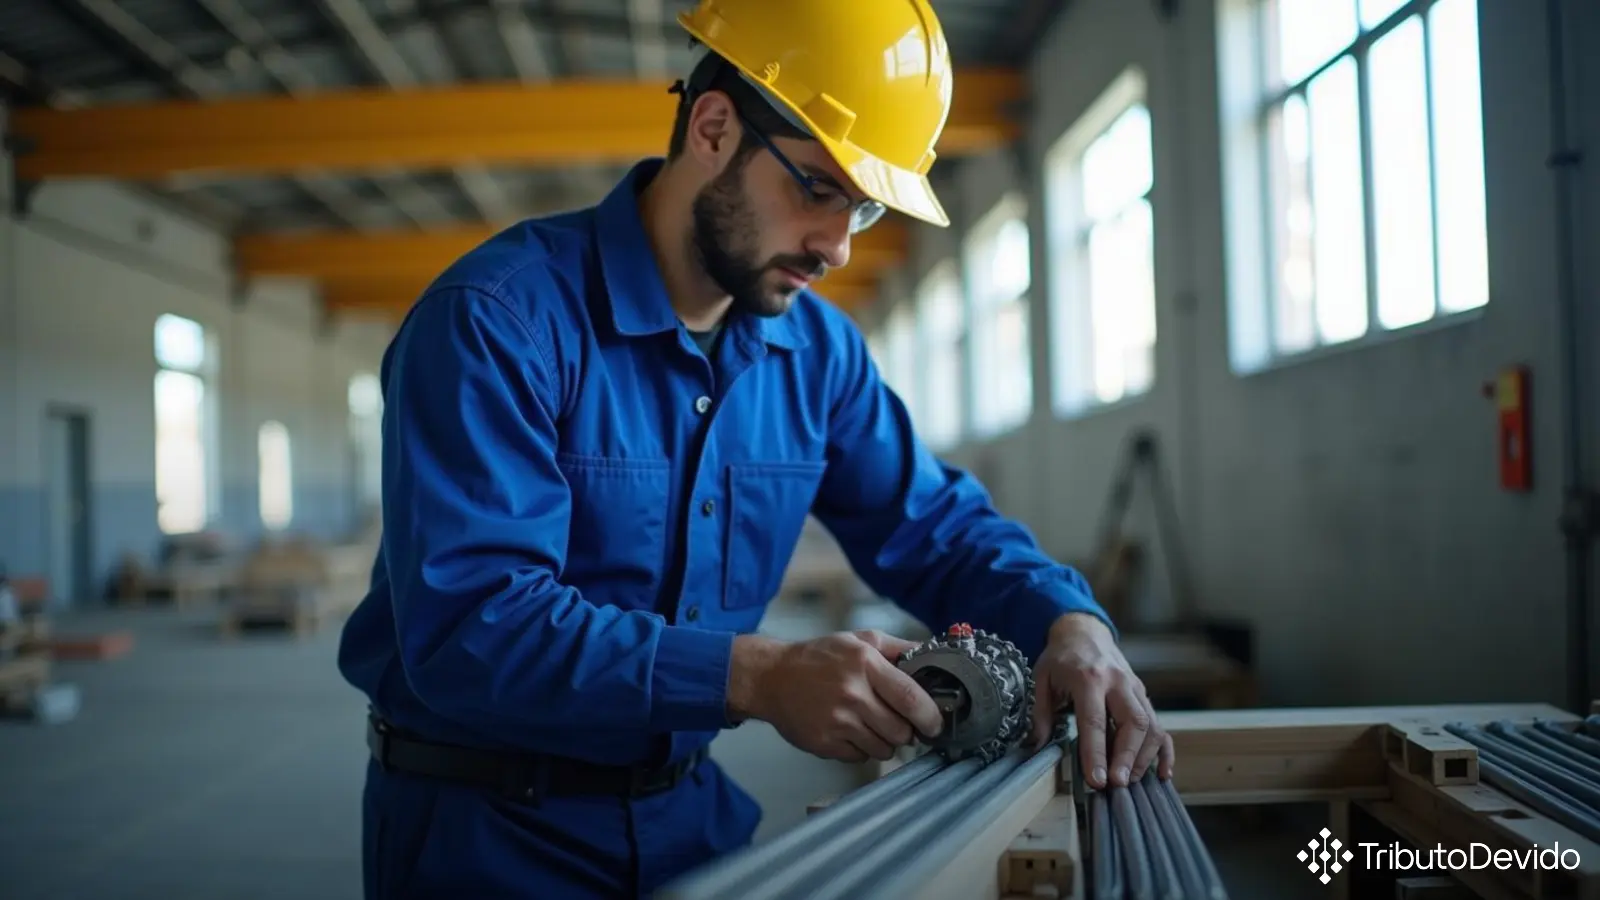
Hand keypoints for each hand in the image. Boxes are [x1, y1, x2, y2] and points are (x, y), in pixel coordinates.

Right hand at [730, 630, 943, 762]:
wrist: (771, 677)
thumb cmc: (819, 657)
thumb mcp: (859, 640)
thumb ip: (898, 648)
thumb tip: (935, 655)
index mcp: (865, 664)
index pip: (911, 698)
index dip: (930, 716)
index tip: (935, 723)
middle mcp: (852, 694)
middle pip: (901, 731)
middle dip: (907, 731)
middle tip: (899, 722)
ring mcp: (837, 722)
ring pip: (883, 749)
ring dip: (884, 741)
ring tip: (870, 724)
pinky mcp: (824, 744)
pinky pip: (860, 757)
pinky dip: (861, 748)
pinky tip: (849, 731)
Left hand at [1029, 613, 1173, 789]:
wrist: (1083, 632)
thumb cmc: (1061, 658)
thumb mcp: (1041, 679)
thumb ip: (1040, 714)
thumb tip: (1036, 748)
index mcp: (1088, 678)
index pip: (1094, 721)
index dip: (1096, 753)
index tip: (1097, 780)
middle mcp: (1117, 682)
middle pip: (1133, 722)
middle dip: (1127, 757)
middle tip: (1117, 784)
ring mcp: (1134, 688)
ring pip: (1152, 725)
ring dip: (1143, 757)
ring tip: (1128, 781)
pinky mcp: (1143, 695)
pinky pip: (1162, 726)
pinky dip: (1165, 751)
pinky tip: (1162, 773)